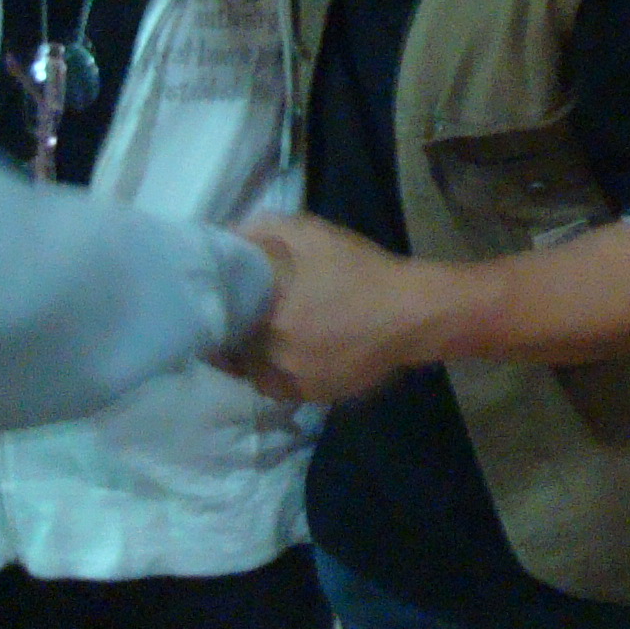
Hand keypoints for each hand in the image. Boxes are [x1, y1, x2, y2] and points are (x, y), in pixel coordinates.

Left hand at [230, 214, 437, 404]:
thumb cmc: (359, 269)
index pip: (218, 325)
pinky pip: (286, 386)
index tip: (220, 304)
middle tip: (248, 319)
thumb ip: (262, 231)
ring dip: (260, 358)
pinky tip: (301, 351)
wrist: (413, 312)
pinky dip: (286, 371)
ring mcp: (294, 383)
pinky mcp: (316, 397)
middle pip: (235, 353)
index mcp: (263, 317)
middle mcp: (271, 358)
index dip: (215, 315)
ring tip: (274, 338)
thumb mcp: (311, 233)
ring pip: (258, 374)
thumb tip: (227, 238)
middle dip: (236, 338)